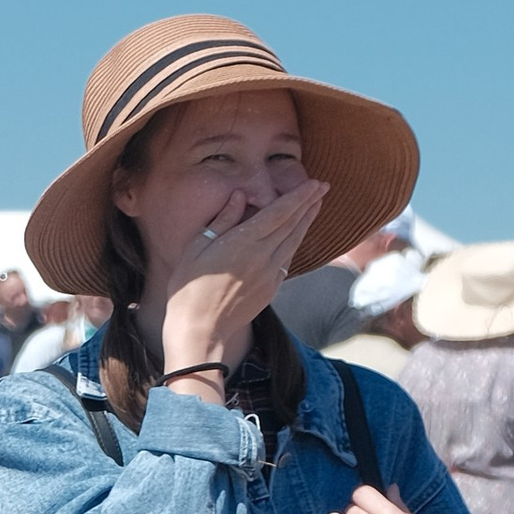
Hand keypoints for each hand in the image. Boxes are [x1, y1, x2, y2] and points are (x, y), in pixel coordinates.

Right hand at [155, 180, 328, 384]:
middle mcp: (263, 256)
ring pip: (294, 241)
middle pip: (292, 224)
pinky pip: (287, 259)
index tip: (314, 183)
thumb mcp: (197, 248)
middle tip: (323, 187)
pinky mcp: (271, 289)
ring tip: (316, 204)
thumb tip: (241, 195)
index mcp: (244, 242)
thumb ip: (223, 220)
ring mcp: (270, 274)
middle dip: (309, 203)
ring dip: (307, 221)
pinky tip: (297, 235)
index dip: (298, 196)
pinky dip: (295, 242)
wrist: (200, 330)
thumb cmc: (190, 288)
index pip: (279, 212)